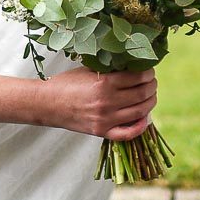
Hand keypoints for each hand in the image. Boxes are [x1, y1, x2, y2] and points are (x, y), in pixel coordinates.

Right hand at [42, 67, 158, 140]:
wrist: (47, 104)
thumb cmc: (66, 83)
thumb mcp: (88, 70)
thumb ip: (110, 69)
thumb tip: (132, 65)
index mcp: (104, 83)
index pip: (138, 76)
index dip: (148, 72)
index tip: (148, 70)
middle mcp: (107, 102)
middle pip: (142, 94)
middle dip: (152, 86)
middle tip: (151, 82)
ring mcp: (105, 119)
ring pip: (140, 112)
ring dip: (150, 102)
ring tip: (150, 96)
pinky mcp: (101, 131)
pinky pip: (127, 133)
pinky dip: (140, 127)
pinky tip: (144, 119)